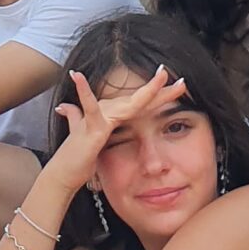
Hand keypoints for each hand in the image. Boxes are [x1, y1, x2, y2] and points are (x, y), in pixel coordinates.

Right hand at [49, 64, 183, 197]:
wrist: (64, 173)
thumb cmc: (78, 159)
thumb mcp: (92, 141)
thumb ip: (80, 120)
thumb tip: (66, 107)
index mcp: (113, 116)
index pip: (141, 104)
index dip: (159, 96)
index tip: (179, 89)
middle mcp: (108, 112)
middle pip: (141, 99)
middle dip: (162, 89)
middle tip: (184, 81)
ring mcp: (100, 117)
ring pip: (130, 102)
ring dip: (148, 89)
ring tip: (162, 75)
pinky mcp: (92, 127)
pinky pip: (92, 108)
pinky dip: (84, 91)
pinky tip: (78, 76)